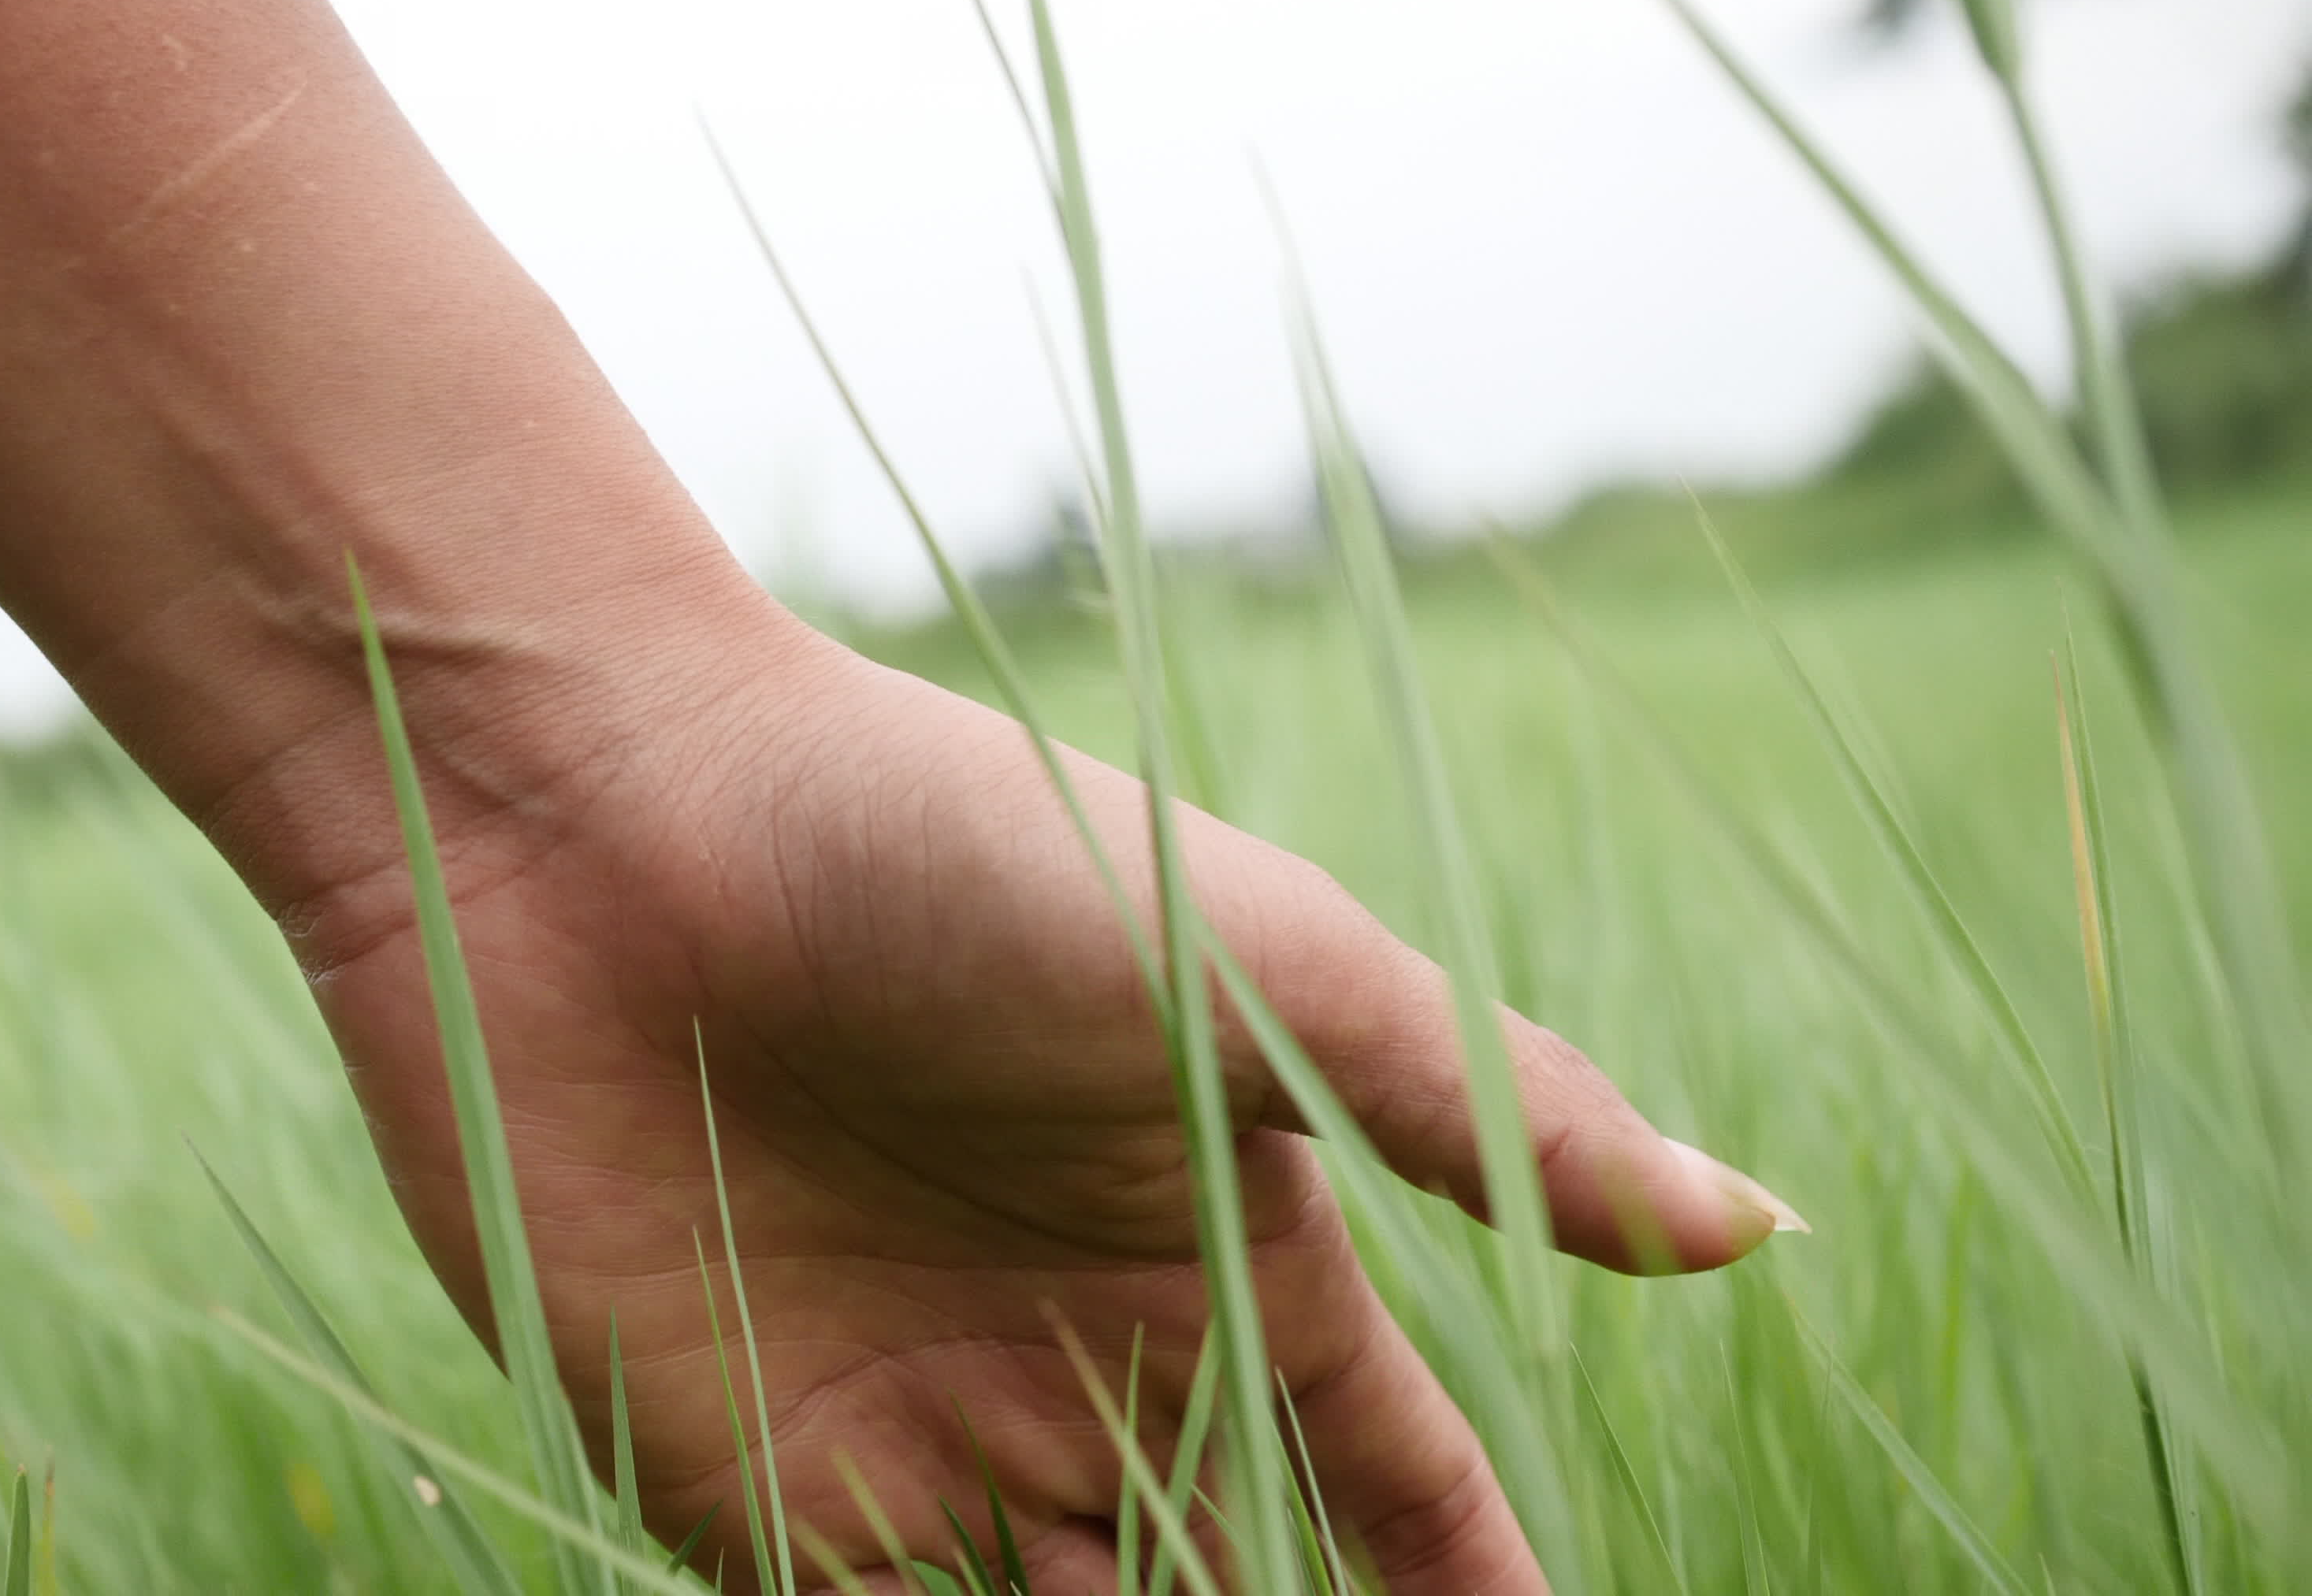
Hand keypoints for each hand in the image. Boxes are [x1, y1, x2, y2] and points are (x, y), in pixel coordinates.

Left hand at [287, 609, 1799, 1594]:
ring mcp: (922, 1449)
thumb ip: (1477, 1107)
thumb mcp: (1239, 953)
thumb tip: (1748, 1227)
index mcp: (1225, 1256)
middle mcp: (1086, 1373)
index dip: (1480, 1593)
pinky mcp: (753, 1505)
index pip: (1400, 1490)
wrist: (594, 823)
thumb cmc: (934, 845)